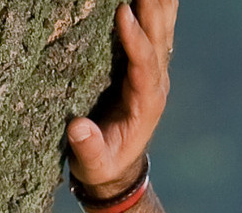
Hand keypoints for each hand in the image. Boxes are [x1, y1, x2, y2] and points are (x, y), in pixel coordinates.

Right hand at [67, 0, 176, 193]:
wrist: (118, 167)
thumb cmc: (103, 164)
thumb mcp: (94, 165)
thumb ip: (89, 149)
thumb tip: (79, 129)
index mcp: (146, 104)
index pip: (144, 66)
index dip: (135, 40)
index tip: (123, 12)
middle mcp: (155, 82)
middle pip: (159, 38)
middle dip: (152, 7)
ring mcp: (154, 69)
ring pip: (162, 27)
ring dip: (159, 0)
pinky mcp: (147, 62)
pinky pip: (156, 27)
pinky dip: (156, 4)